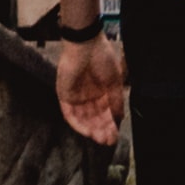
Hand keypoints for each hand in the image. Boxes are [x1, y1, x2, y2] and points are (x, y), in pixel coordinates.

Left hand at [54, 28, 127, 144]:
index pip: (105, 112)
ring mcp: (76, 97)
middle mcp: (88, 96)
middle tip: (109, 140)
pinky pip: (70, 115)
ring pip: (83, 119)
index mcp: (101, 91)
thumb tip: (119, 118)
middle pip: (94, 118)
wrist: (85, 45)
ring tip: (101, 138)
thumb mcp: (114, 81)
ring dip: (92, 130)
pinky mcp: (64, 97)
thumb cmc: (102, 57)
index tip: (116, 135)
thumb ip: (116, 100)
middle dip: (102, 130)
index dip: (110, 124)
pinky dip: (78, 124)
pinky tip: (87, 131)